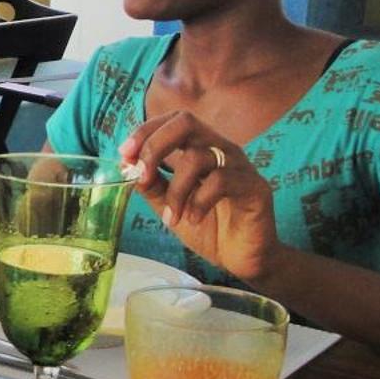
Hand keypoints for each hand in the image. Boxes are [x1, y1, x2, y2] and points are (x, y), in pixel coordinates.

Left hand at [118, 112, 279, 279]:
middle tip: (141, 174)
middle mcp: (221, 149)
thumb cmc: (209, 227)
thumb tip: (127, 166)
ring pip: (199, 157)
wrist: (242, 258)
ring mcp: (240, 166)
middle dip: (155, 145)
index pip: (173, 120)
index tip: (124, 154)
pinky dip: (198, 202)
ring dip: (176, 189)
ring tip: (171, 218)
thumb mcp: (170, 205)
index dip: (146, 131)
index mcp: (202, 148)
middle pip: (186, 122)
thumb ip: (152, 185)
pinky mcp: (255, 187)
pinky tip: (193, 221)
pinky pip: (221, 181)